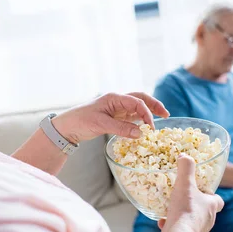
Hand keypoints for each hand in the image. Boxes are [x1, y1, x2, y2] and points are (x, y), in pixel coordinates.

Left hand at [51, 92, 169, 143]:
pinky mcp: (114, 117)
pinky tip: (146, 126)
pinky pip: (131, 117)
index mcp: (114, 97)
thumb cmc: (80, 121)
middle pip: (140, 99)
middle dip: (154, 105)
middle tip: (166, 115)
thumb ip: (121, 128)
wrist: (66, 127)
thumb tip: (141, 133)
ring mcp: (116, 109)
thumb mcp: (100, 125)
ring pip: (137, 107)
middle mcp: (117, 101)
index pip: (136, 102)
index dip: (147, 113)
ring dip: (149, 112)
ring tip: (161, 119)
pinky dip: (140, 120)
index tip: (151, 127)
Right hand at [159, 155, 223, 231]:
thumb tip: (185, 156)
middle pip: (204, 209)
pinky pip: (180, 229)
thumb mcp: (184, 183)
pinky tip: (162, 221)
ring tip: (170, 209)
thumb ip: (185, 168)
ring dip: (182, 214)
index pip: (218, 200)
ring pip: (191, 220)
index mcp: (212, 206)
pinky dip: (172, 224)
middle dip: (194, 203)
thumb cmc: (185, 210)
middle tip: (182, 196)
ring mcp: (198, 231)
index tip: (201, 190)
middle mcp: (209, 220)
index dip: (211, 194)